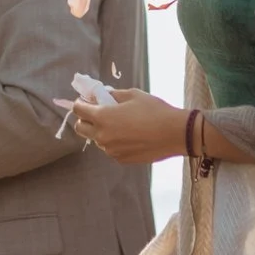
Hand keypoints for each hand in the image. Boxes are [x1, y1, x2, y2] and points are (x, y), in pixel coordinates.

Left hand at [70, 88, 184, 164]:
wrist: (177, 133)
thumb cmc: (156, 111)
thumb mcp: (133, 95)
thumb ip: (113, 95)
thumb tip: (102, 96)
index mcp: (102, 117)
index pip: (78, 110)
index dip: (80, 103)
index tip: (86, 101)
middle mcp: (102, 135)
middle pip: (80, 128)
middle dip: (84, 119)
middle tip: (97, 113)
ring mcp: (110, 149)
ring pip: (96, 139)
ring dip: (101, 131)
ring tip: (120, 125)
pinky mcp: (120, 159)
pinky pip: (110, 149)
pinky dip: (114, 142)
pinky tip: (130, 136)